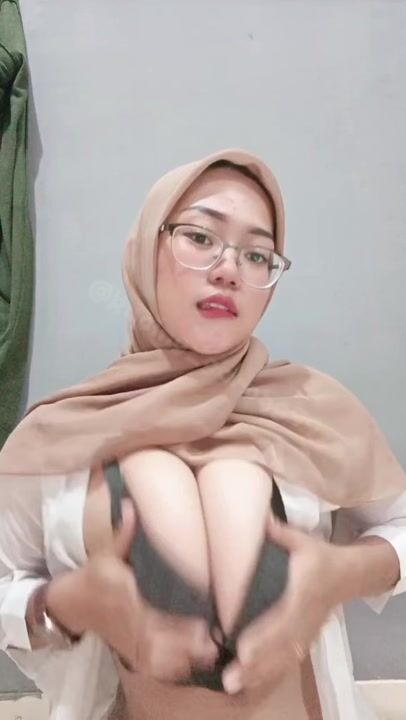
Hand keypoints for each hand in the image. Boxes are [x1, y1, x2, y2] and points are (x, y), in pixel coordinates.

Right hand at [47, 499, 216, 680]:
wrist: (73, 605)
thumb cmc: (96, 574)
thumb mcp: (106, 551)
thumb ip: (123, 532)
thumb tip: (131, 505)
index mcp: (123, 592)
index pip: (147, 606)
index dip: (172, 616)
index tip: (200, 615)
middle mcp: (128, 619)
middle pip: (158, 635)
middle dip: (184, 639)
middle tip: (214, 634)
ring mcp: (130, 639)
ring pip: (158, 655)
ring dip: (183, 656)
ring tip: (212, 650)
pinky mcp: (133, 652)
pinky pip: (154, 667)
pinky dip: (173, 669)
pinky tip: (197, 663)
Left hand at [222, 515, 344, 697]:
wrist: (345, 575)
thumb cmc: (317, 555)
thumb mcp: (301, 539)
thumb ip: (277, 531)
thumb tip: (257, 518)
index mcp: (302, 592)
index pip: (283, 618)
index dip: (264, 635)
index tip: (242, 649)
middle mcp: (304, 617)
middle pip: (280, 646)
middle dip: (256, 663)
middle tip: (230, 677)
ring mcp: (306, 632)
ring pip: (282, 659)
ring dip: (258, 674)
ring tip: (232, 683)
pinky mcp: (303, 640)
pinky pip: (286, 661)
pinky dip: (268, 674)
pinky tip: (247, 682)